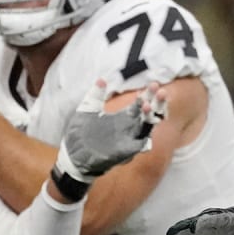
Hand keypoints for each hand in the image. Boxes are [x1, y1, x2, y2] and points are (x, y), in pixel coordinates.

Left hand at [52, 82, 167, 198]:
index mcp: (123, 117)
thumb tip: (101, 79)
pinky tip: (145, 133)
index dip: (148, 94)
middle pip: (149, 114)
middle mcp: (129, 127)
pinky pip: (139, 146)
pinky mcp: (125, 152)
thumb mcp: (87, 110)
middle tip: (161, 91)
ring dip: (150, 117)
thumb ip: (96, 95)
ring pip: (147, 128)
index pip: (141, 103)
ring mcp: (128, 140)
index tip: (154, 84)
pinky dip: (144, 139)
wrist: (72, 155)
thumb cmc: (80, 134)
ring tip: (148, 106)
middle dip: (157, 103)